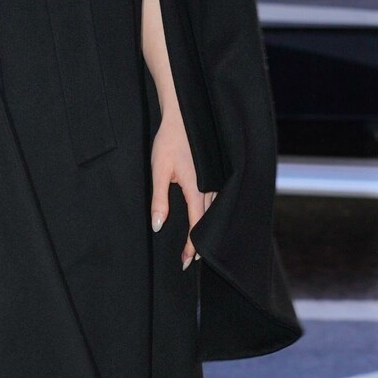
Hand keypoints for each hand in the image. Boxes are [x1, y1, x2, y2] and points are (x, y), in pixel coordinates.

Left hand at [150, 105, 215, 267]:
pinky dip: (215, 213)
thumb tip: (158, 226)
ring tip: (203, 246)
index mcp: (196, 186)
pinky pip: (219, 199)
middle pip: (209, 221)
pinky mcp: (218, 173)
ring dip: (210, 228)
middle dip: (202, 242)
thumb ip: (159, 199)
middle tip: (194, 260)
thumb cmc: (168, 141)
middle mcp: (210, 185)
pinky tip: (212, 220)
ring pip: (216, 211)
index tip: (186, 261)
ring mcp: (216, 179)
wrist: (184, 116)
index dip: (192, 245)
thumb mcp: (159, 170)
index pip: (196, 224)